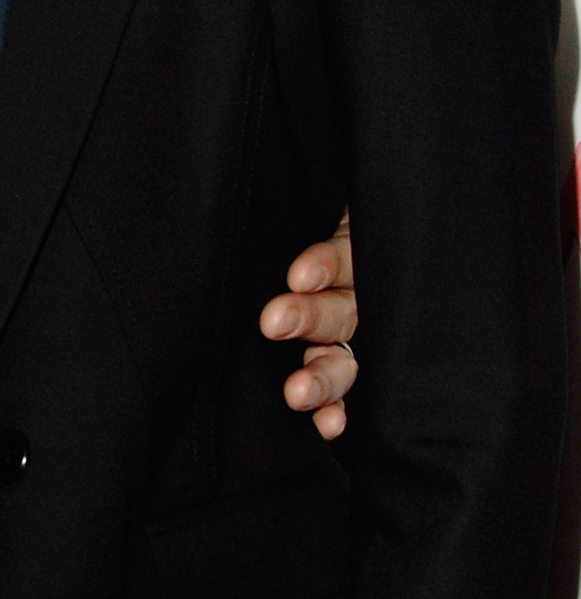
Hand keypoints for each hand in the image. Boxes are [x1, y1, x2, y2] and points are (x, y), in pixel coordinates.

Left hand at [260, 213, 355, 441]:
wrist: (280, 243)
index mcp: (347, 248)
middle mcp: (351, 293)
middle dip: (311, 317)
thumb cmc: (282, 220)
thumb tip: (247, 172)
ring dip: (322, 374)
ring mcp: (346, 335)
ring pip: (343, 355)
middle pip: (342, 308)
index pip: (343, 255)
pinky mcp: (334, 365)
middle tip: (273, 322)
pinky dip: (334, 410)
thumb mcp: (295, 207)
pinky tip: (327, 426)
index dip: (326, 264)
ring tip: (296, 391)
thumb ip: (280, 206)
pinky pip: (341, 393)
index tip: (298, 275)